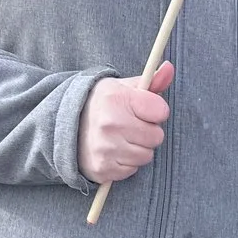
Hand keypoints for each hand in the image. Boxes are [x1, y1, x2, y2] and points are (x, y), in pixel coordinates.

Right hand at [79, 63, 174, 185]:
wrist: (68, 125)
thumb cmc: (103, 104)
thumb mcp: (124, 87)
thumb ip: (151, 81)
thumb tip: (169, 68)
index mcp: (117, 99)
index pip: (160, 111)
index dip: (156, 111)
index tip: (145, 110)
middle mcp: (110, 124)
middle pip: (157, 136)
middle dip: (148, 131)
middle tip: (132, 125)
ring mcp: (106, 148)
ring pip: (146, 155)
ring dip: (139, 148)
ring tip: (123, 138)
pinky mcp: (103, 168)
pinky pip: (133, 169)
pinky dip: (127, 162)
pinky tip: (115, 150)